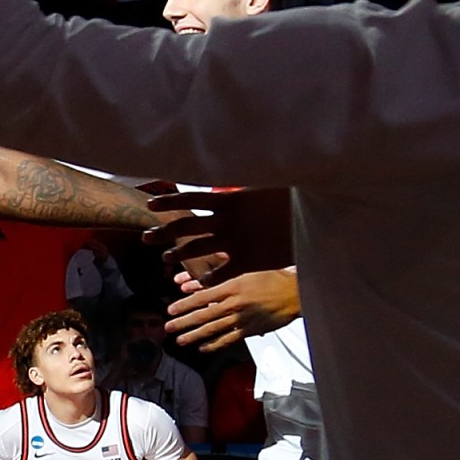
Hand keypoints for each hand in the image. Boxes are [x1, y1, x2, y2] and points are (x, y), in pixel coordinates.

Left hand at [143, 187, 294, 278]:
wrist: (312, 219)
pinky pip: (220, 272)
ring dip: (179, 254)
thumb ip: (242, 187)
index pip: (190, 198)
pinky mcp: (248, 261)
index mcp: (229, 199)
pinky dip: (207, 277)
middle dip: (164, 232)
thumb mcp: (264, 185)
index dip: (168, 201)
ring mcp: (235, 242)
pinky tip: (198, 282)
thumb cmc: (291, 198)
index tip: (150, 204)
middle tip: (146, 237)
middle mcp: (226, 221)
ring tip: (165, 259)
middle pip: (186, 226)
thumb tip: (229, 178)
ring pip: (197, 249)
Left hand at [166, 267, 301, 350]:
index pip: (202, 296)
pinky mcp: (251, 330)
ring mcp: (243, 318)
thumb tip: (200, 285)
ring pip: (213, 329)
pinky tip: (202, 348)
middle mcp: (235, 303)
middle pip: (204, 315)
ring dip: (194, 336)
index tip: (171, 310)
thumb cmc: (271, 278)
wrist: (295, 292)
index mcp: (233, 286)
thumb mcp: (246, 272)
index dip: (185, 304)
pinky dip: (214, 344)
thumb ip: (224, 280)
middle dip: (184, 323)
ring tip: (180, 340)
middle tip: (168, 329)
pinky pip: (229, 339)